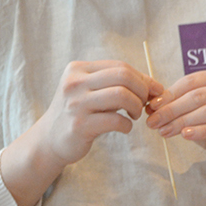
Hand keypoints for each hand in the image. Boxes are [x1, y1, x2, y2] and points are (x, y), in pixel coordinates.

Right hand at [34, 60, 161, 166]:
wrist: (49, 139)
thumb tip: (156, 86)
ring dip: (136, 106)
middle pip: (123, 76)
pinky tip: (124, 127)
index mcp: (77, 69)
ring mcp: (75, 104)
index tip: (151, 91)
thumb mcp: (93, 91)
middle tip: (143, 104)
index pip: (120, 66)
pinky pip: (116, 120)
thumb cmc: (79, 113)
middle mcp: (74, 83)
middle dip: (142, 90)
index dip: (142, 79)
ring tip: (134, 115)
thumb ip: (118, 84)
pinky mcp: (79, 125)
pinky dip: (127, 125)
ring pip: (121, 95)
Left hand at [146, 67, 205, 172]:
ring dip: (182, 122)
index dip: (169, 95)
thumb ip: (178, 104)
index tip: (152, 107)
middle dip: (172, 110)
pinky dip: (200, 131)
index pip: (191, 82)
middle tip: (154, 122)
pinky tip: (185, 136)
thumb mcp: (194, 112)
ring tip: (165, 132)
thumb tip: (152, 105)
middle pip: (198, 96)